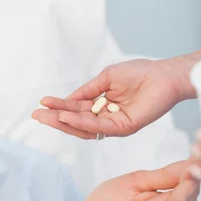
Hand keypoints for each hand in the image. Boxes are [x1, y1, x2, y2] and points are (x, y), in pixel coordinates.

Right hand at [32, 58, 188, 138]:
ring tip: (47, 116)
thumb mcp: (105, 78)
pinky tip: (67, 117)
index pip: (76, 110)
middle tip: (37, 115)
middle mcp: (106, 118)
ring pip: (84, 128)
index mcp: (102, 107)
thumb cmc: (139, 73)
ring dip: (64, 122)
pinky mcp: (124, 127)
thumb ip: (87, 91)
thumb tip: (67, 101)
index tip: (42, 103)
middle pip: (76, 122)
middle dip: (55, 118)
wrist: (163, 74)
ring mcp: (115, 125)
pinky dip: (81, 122)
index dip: (59, 107)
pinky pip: (98, 127)